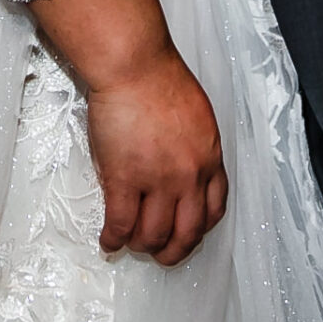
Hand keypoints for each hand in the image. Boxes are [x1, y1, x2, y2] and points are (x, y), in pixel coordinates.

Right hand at [87, 48, 229, 264]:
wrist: (134, 65)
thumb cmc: (159, 78)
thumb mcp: (196, 116)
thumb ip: (194, 146)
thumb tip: (181, 167)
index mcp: (209, 158)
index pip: (214, 209)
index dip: (199, 229)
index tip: (188, 234)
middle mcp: (189, 176)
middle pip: (187, 232)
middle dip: (173, 251)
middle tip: (161, 255)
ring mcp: (158, 180)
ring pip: (153, 234)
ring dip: (141, 245)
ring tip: (131, 244)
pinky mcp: (125, 179)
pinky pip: (121, 223)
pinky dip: (113, 238)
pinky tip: (108, 241)